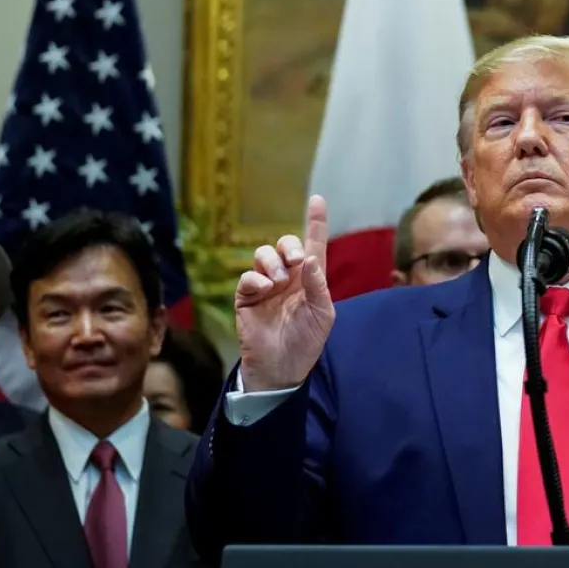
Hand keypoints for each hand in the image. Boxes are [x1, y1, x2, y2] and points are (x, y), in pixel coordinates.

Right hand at [235, 195, 336, 391]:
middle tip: (294, 262)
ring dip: (272, 262)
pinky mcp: (247, 297)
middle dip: (288, 246)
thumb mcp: (322, 314)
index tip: (317, 199)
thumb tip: (308, 259)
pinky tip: (265, 289)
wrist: (282, 368)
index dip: (315, 222)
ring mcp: (265, 286)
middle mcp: (287, 278)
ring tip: (279, 282)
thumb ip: (318, 285)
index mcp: (309, 280)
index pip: (313, 246)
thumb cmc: (306, 341)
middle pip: (284, 244)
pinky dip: (256, 278)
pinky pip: (247, 277)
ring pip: (263, 255)